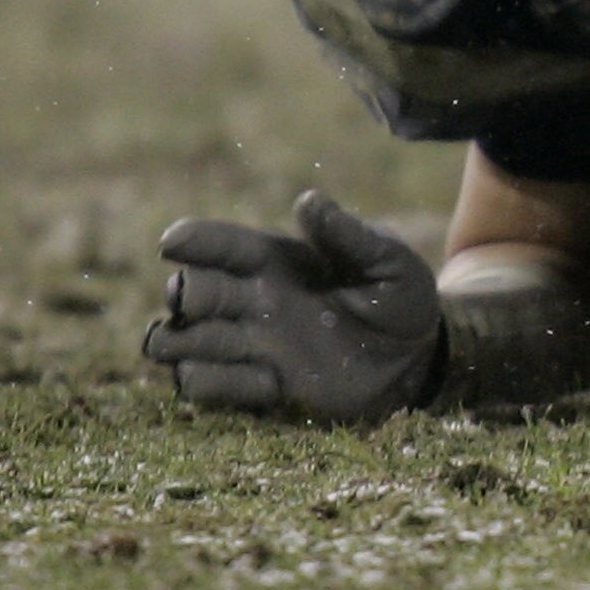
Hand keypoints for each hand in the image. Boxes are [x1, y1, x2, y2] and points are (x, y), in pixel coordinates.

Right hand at [144, 190, 443, 419]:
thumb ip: (347, 234)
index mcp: (277, 261)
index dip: (191, 240)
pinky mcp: (265, 387)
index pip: (220, 245)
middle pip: (189, 293)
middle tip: (191, 298)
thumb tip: (307, 201)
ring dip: (177, 342)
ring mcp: (255, 345)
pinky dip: (205, 383)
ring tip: (191, 341)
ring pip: (182, 342)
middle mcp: (254, 301)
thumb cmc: (401, 295)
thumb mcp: (386, 259)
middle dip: (182, 294)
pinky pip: (209, 387)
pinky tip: (232, 378)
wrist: (418, 354)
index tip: (171, 242)